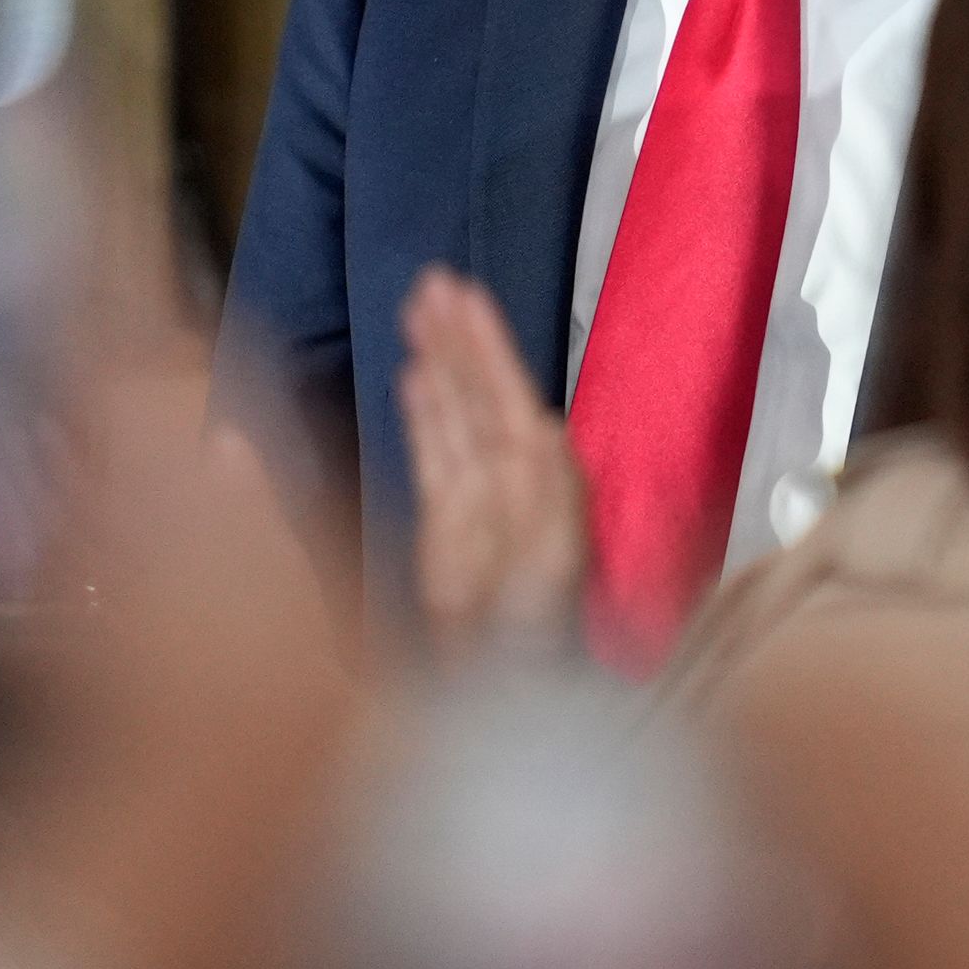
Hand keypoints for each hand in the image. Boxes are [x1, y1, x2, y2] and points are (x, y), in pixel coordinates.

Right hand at [398, 269, 589, 658]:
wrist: (504, 685)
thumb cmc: (538, 630)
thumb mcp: (554, 563)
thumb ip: (549, 494)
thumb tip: (539, 425)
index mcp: (541, 478)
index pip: (508, 395)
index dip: (487, 346)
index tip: (466, 297)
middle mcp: (509, 478)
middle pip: (479, 394)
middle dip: (459, 339)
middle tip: (432, 282)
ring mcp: (475, 499)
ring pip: (454, 415)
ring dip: (439, 362)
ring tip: (418, 310)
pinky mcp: (445, 525)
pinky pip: (434, 456)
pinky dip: (425, 417)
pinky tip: (415, 377)